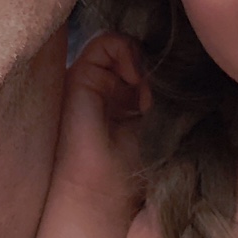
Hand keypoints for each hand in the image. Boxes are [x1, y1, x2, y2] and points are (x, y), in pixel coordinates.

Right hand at [52, 32, 149, 217]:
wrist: (98, 195)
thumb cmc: (123, 171)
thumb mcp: (146, 124)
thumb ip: (147, 96)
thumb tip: (158, 73)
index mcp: (110, 97)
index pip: (130, 61)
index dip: (149, 66)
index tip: (159, 95)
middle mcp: (95, 85)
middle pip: (125, 51)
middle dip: (145, 64)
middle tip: (152, 95)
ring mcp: (84, 78)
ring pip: (116, 44)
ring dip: (138, 62)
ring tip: (143, 95)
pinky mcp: (79, 75)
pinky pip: (104, 42)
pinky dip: (125, 52)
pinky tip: (134, 81)